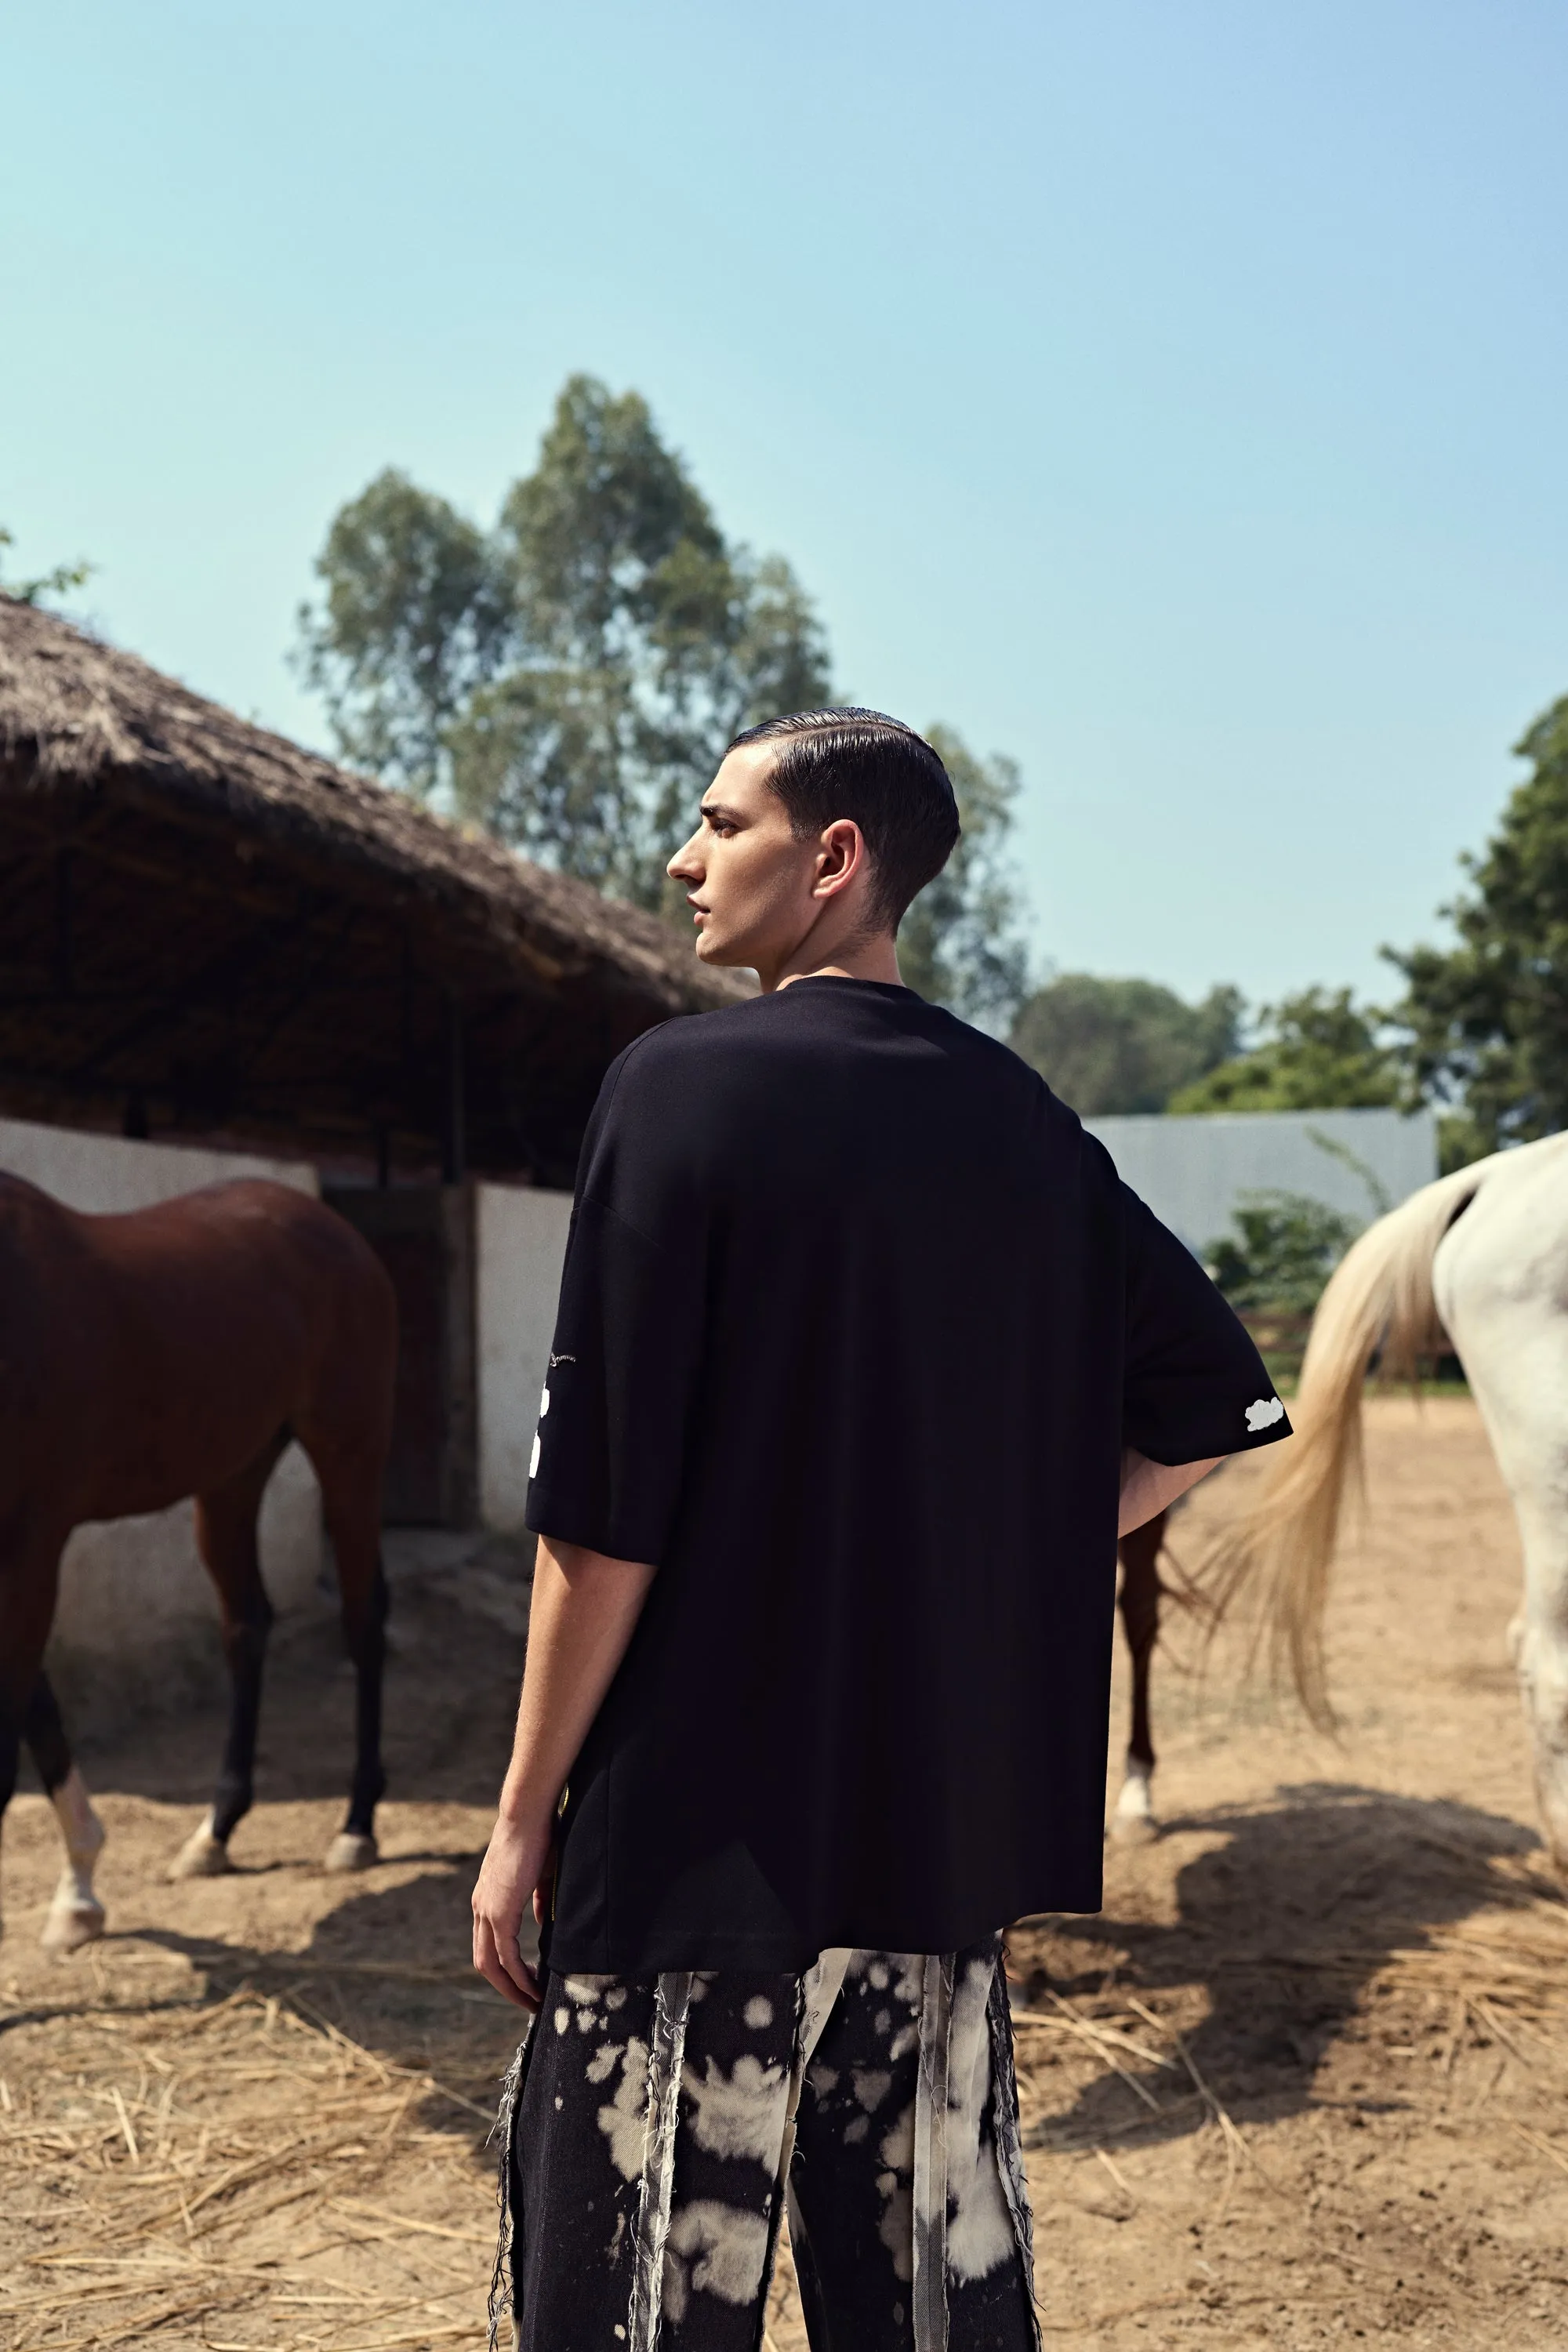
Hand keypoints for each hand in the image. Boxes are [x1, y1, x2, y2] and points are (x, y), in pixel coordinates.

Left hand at [471, 1809, 554, 2010]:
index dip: (505, 1968)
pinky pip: (505, 1955)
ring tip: (533, 2002)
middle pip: (484, 1963)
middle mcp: (480, 1909)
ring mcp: (486, 1911)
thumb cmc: (539, 1837)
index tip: (526, 1982)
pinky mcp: (499, 1911)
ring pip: (491, 1965)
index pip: (489, 1945)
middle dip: (506, 1987)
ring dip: (511, 1988)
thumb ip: (537, 1901)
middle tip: (529, 2002)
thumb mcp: (539, 1876)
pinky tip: (534, 1987)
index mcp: (487, 1900)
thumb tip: (541, 1923)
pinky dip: (519, 1976)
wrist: (529, 1814)